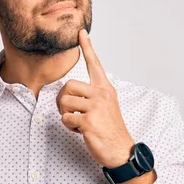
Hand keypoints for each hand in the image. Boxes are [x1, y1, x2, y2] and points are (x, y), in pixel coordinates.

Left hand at [56, 29, 134, 167]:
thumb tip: (70, 92)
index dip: (87, 47)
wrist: (121, 150)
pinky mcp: (88, 120)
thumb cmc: (111, 130)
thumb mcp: (107, 106)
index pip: (95, 64)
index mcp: (106, 89)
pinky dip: (69, 127)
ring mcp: (95, 106)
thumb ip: (93, 96)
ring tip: (78, 123)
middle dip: (62, 101)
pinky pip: (66, 118)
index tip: (81, 33)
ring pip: (64, 102)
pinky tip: (81, 131)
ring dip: (65, 115)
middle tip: (70, 112)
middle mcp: (101, 94)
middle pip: (67, 85)